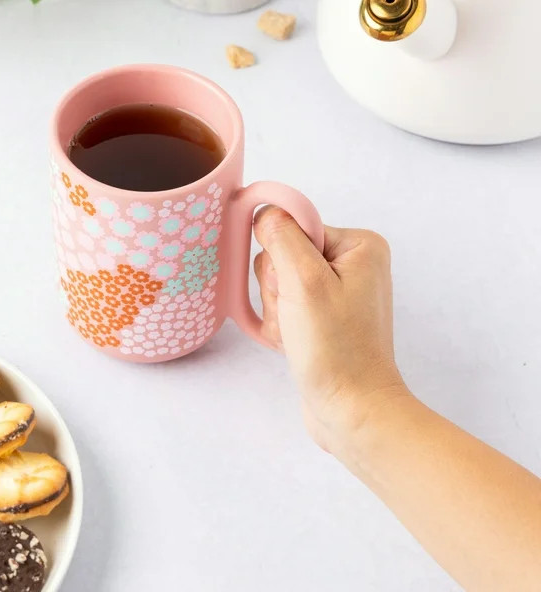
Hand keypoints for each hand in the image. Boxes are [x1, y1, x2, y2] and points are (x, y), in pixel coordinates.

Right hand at [253, 207, 409, 454]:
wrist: (352, 412)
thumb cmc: (336, 349)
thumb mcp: (305, 281)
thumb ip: (281, 236)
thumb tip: (264, 211)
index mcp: (358, 245)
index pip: (293, 226)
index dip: (281, 257)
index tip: (291, 287)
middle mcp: (351, 263)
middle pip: (283, 254)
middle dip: (278, 288)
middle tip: (296, 316)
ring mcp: (336, 291)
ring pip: (278, 282)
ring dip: (276, 310)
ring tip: (296, 334)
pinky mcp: (322, 316)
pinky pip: (283, 305)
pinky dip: (280, 325)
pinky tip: (293, 344)